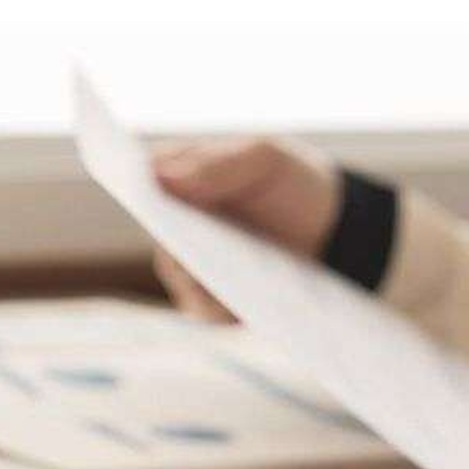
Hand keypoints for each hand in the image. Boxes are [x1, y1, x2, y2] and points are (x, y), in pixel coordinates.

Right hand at [150, 138, 339, 320]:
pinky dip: (221, 307)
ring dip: (199, 278)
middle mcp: (176, 227)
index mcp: (179, 180)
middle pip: (160, 238)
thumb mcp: (264, 159)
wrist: (330, 227)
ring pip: (179, 278)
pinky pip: (206, 309)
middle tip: (186, 244)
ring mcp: (192, 267)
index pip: (144, 186)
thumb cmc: (289, 181)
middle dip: (173, 241)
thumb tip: (160, 177)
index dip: (138, 192)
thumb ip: (216, 164)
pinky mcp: (213, 302)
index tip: (144, 197)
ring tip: (223, 275)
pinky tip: (242, 301)